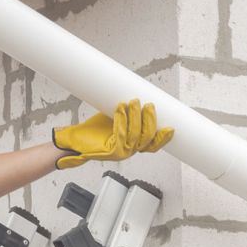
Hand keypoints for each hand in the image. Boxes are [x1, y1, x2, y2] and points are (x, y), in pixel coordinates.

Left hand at [51, 98, 173, 169]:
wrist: (75, 140)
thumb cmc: (95, 129)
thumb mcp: (116, 118)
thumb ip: (128, 111)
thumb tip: (137, 93)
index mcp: (133, 145)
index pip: (153, 145)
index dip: (163, 138)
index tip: (170, 128)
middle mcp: (130, 151)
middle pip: (147, 138)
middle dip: (150, 120)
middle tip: (149, 104)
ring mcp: (122, 152)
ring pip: (135, 135)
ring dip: (136, 117)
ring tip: (135, 102)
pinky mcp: (112, 151)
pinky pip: (120, 134)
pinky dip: (122, 119)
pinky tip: (120, 108)